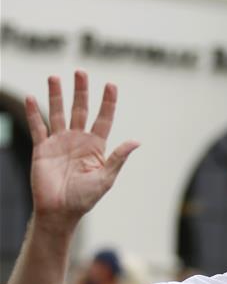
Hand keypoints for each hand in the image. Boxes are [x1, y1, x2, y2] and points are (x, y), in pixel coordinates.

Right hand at [25, 71, 138, 228]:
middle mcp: (78, 140)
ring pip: (58, 113)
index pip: (103, 119)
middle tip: (81, 72)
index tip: (111, 85)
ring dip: (56, 96)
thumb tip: (136, 141)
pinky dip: (33, 113)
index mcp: (96, 147)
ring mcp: (59, 142)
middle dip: (81, 91)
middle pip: (80, 110)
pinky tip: (32, 98)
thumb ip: (118, 157)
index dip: (108, 102)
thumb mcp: (106, 178)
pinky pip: (37, 127)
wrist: (60, 211)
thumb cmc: (85, 198)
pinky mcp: (42, 148)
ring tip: (54, 77)